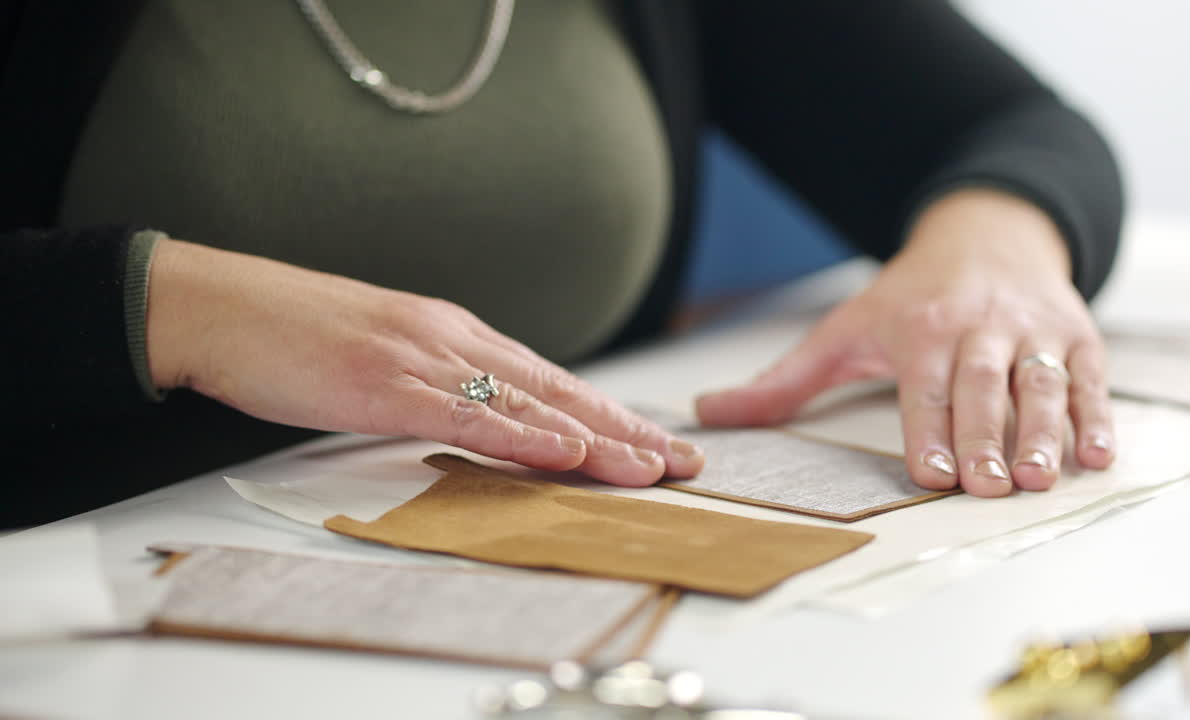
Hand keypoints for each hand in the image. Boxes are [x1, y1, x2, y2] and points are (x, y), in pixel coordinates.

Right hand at [147, 239, 703, 485]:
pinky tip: (567, 452)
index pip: (548, 382)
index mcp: (454, 336)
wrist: (221, 307)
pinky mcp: (385, 383)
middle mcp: (453, 341)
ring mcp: (422, 359)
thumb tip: (482, 418)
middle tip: (684, 463)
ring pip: (527, 403)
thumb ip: (438, 383)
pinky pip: (467, 414)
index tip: (655, 444)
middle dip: (625, 430)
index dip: (607, 415)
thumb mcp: (385, 357)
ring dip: (595, 438)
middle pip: (557, 391)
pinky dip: (523, 435)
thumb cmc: (297, 335)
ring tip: (650, 468)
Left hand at [696, 188, 1114, 496]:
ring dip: (1044, 432)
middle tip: (991, 487)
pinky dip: (1097, 416)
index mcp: (918, 328)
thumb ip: (783, 380)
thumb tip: (705, 413)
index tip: (933, 474)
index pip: (923, 387)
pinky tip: (1096, 455)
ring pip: (1039, 384)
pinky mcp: (1076, 336)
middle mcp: (977, 327)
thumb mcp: (844, 329)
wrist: (988, 231)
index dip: (930, 431)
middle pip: (982, 388)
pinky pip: (1089, 378)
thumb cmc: (910, 295)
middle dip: (986, 437)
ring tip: (1042, 477)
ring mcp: (1031, 331)